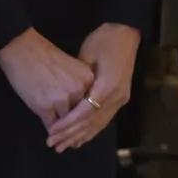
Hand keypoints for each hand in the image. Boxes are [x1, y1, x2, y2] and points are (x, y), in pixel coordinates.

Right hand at [0, 28, 95, 131]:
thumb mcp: (69, 66)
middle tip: (76, 141)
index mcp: (87, 79)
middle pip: (80, 114)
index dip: (87, 116)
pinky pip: (51, 125)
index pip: (91, 103)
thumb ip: (78, 84)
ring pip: (66, 122)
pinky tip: (50, 135)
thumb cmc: (42, 53)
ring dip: (63, 132)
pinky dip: (51, 132)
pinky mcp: (44, 107)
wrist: (19, 47)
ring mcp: (61, 100)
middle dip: (76, 126)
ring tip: (62, 141)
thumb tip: (80, 104)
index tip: (85, 126)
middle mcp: (78, 91)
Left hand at [46, 23, 140, 151]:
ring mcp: (121, 98)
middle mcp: (117, 97)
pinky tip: (83, 136)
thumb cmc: (103, 40)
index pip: (84, 113)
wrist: (125, 32)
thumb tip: (66, 98)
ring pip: (99, 124)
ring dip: (82, 136)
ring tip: (66, 145)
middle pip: (92, 123)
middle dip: (72, 135)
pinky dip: (92, 129)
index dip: (68, 125)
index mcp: (107, 87)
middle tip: (55, 145)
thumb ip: (78, 79)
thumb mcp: (87, 56)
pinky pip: (105, 118)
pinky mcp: (121, 97)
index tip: (52, 133)